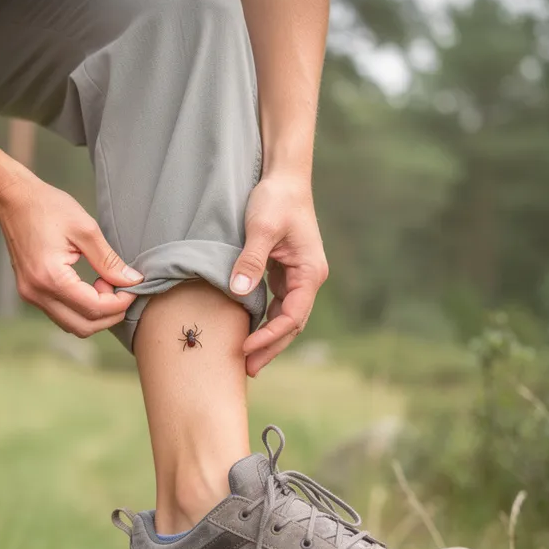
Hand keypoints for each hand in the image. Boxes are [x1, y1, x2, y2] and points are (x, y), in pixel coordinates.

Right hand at [0, 174, 142, 336]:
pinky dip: (80, 308)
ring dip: (95, 313)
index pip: (93, 309)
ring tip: (103, 284)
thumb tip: (132, 281)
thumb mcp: (86, 229)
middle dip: (109, 314)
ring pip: (71, 325)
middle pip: (83, 327)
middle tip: (121, 289)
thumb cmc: (47, 207)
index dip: (119, 303)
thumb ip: (109, 260)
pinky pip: (60, 314)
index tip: (132, 287)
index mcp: (51, 278)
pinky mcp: (30, 292)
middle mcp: (37, 293)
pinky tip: (89, 286)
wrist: (13, 199)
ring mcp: (30, 295)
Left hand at [229, 175, 328, 376]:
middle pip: (292, 324)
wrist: (284, 178)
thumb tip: (238, 292)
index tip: (246, 348)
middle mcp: (308, 278)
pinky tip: (248, 334)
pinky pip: (277, 305)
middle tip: (247, 370)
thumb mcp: (261, 228)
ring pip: (285, 317)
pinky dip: (265, 321)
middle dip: (271, 347)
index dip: (270, 336)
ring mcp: (298, 277)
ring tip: (247, 361)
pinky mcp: (285, 272)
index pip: (293, 316)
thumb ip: (250, 261)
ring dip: (268, 339)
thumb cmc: (276, 199)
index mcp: (310, 272)